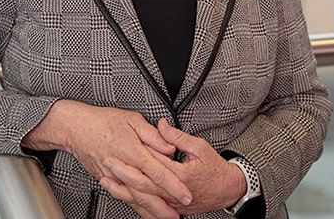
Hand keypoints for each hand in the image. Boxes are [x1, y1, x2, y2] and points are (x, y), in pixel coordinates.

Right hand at [23, 100, 191, 206]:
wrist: (76, 128)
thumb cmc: (103, 121)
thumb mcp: (132, 119)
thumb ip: (153, 135)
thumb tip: (170, 147)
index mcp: (133, 152)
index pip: (158, 173)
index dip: (173, 186)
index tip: (186, 195)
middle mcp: (124, 168)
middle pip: (147, 193)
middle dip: (164, 207)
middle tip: (178, 215)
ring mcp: (114, 177)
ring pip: (135, 199)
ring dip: (150, 211)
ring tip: (164, 218)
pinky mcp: (107, 180)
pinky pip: (124, 197)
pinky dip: (135, 207)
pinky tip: (144, 212)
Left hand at [101, 119, 245, 215]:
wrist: (227, 190)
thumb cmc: (215, 169)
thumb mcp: (200, 147)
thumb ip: (178, 137)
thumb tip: (162, 126)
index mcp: (182, 175)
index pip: (155, 165)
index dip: (135, 157)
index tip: (120, 149)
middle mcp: (175, 193)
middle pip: (143, 184)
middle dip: (123, 174)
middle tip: (107, 164)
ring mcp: (172, 203)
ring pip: (143, 199)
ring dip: (123, 190)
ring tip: (107, 181)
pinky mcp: (170, 208)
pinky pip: (148, 207)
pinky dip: (133, 201)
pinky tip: (121, 194)